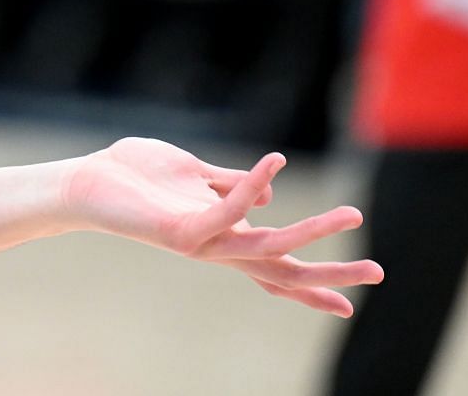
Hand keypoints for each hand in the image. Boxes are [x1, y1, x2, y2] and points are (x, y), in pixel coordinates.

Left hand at [62, 138, 382, 315]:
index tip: (350, 306)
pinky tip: (276, 162)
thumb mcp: (195, 175)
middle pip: (283, 271)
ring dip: (312, 230)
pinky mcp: (181, 229)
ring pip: (268, 247)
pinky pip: (227, 210)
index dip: (311, 287)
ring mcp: (201, 243)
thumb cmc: (137, 177)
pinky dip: (253, 186)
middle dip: (330, 274)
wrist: (88, 182)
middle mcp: (217, 248)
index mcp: (224, 237)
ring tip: (353, 214)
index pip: (275, 269)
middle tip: (380, 273)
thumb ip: (229, 184)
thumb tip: (270, 194)